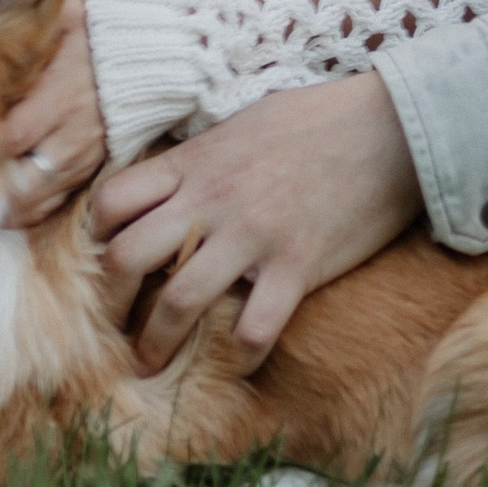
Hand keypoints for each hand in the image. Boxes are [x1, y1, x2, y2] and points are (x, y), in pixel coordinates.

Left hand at [2, 7, 107, 226]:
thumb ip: (31, 22)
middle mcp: (72, 134)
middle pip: (23, 181)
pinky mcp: (89, 171)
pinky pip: (54, 204)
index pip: (14, 135)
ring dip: (2, 208)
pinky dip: (25, 212)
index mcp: (62, 95)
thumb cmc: (98, 34)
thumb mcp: (69, 16)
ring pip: (36, 200)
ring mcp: (82, 158)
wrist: (151, 60)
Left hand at [91, 71, 420, 368]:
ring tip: (150, 367)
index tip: (102, 259)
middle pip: (127, 257)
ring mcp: (253, 235)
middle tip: (112, 326)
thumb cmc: (319, 118)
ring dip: (156, 343)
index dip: (95, 235)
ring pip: (178, 300)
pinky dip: (244, 357)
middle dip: (109, 301)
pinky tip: (243, 367)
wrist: (392, 126)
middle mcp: (212, 200)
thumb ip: (203, 158)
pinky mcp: (297, 265)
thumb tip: (176, 180)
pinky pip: (256, 328)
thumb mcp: (244, 123)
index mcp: (195, 163)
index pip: (112, 200)